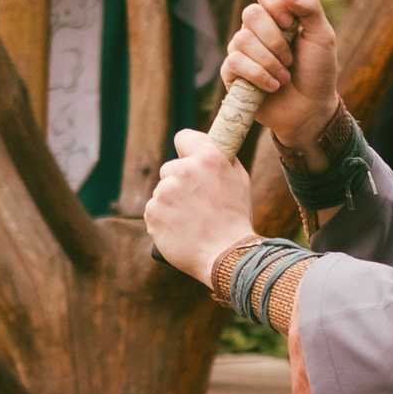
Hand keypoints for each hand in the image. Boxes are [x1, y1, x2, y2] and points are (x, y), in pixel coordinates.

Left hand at [146, 129, 256, 286]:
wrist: (226, 256)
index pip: (184, 137)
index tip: (190, 161)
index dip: (187, 150)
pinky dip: (163, 219)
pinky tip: (180, 229)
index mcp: (208, 157)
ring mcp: (165, 191)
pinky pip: (154, 209)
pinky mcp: (153, 211)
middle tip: (197, 203)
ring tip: (191, 220)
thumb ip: (221, 160)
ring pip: (162, 190)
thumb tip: (207, 148)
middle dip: (180, 182)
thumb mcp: (239, 181)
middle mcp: (184, 170)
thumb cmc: (236, 219)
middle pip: (170, 167)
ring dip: (171, 202)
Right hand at [223, 0, 343, 148]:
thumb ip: (310, 9)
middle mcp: (257, 28)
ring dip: (270, 61)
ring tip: (284, 76)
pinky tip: (273, 86)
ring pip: (242, 39)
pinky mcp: (232, 72)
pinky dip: (259, 75)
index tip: (289, 22)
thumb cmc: (317, 72)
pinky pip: (235, 62)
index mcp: (278, 14)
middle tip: (291, 57)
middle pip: (251, 13)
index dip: (273, 0)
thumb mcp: (323, 37)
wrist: (310, 110)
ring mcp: (242, 50)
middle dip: (275, 39)